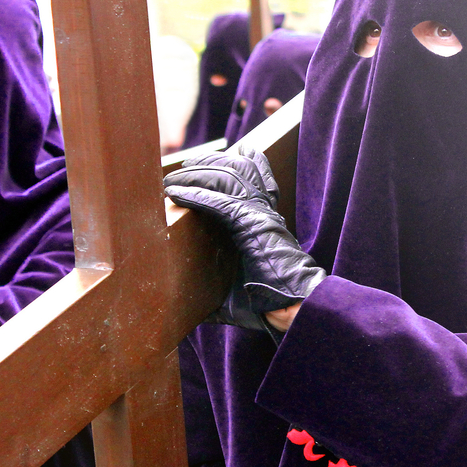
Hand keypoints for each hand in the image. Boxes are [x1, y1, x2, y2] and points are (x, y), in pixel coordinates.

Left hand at [164, 147, 324, 332]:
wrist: (293, 308)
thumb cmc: (270, 304)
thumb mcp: (242, 286)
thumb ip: (215, 290)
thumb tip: (189, 308)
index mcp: (266, 221)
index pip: (257, 178)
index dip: (244, 162)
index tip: (221, 157)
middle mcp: (265, 212)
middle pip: (238, 169)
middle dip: (210, 163)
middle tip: (185, 166)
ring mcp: (260, 215)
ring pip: (228, 177)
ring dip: (197, 174)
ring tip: (173, 179)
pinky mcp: (252, 224)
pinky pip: (220, 202)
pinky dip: (196, 195)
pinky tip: (177, 193)